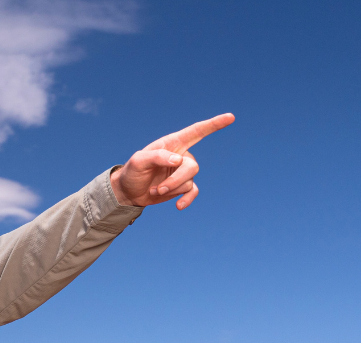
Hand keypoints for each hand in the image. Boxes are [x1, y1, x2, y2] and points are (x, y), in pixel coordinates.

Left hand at [110, 113, 234, 210]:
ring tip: (156, 191)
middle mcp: (181, 156)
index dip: (214, 124)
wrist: (130, 191)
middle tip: (158, 189)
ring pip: (189, 180)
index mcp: (172, 143)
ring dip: (172, 189)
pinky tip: (178, 206)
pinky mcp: (182, 186)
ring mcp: (183, 172)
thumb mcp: (139, 161)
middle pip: (192, 166)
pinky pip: (192, 191)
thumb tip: (178, 160)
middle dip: (175, 180)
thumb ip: (157, 156)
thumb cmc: (133, 171)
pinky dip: (186, 199)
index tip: (230, 117)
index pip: (197, 131)